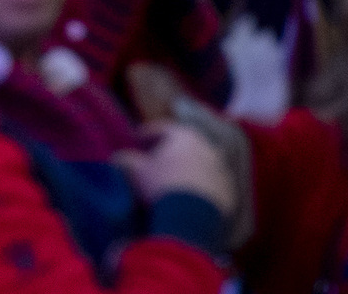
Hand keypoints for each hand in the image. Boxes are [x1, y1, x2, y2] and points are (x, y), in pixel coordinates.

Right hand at [115, 121, 237, 217]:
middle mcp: (208, 149)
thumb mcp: (135, 171)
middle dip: (171, 153)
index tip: (137, 140)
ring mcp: (222, 171)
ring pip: (201, 167)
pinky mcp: (229, 193)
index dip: (147, 134)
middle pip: (185, 146)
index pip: (163, 129)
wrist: (192, 218)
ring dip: (187, 172)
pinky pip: (212, 188)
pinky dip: (200, 191)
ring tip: (173, 185)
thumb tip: (118, 158)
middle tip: (156, 162)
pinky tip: (188, 202)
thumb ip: (125, 159)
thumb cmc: (161, 187)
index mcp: (185, 136)